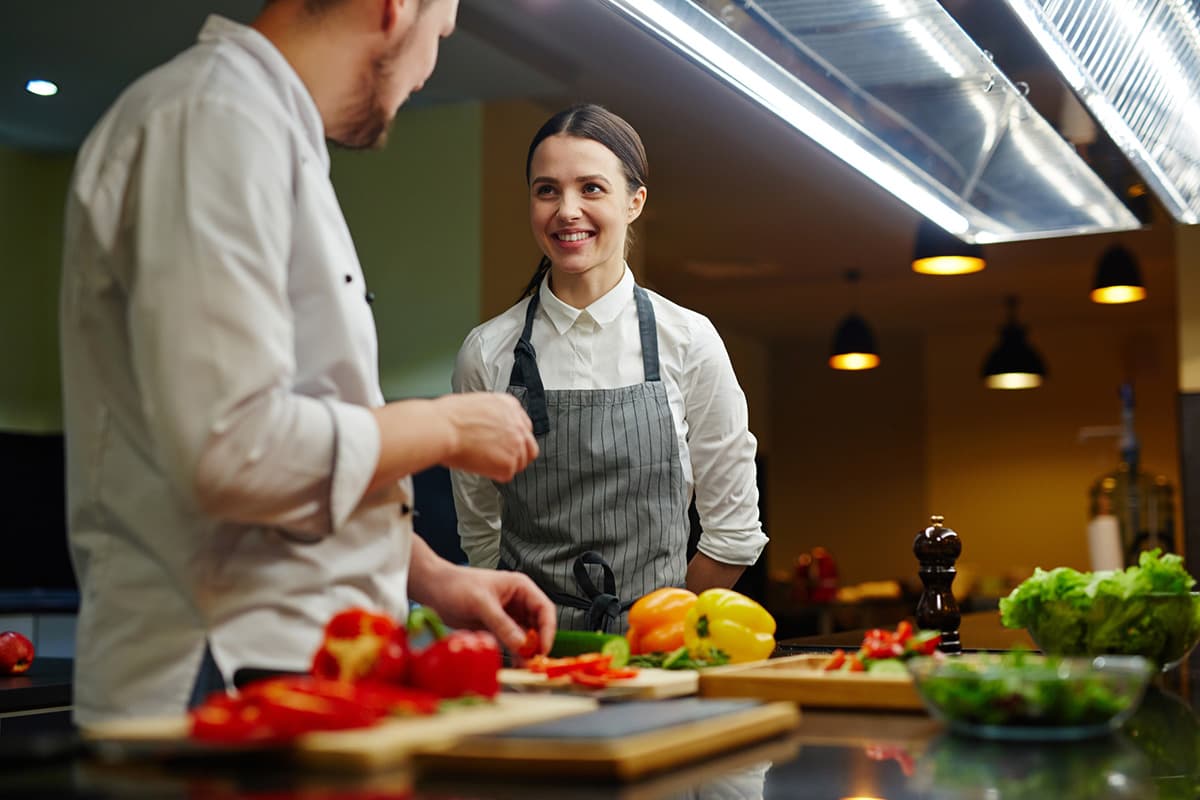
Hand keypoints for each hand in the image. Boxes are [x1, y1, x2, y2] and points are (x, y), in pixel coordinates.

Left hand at [422, 566, 555, 656]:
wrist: (433, 590)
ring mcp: (508, 616)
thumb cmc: (456, 585)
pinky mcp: (497, 628)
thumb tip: (522, 645)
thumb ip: (502, 624)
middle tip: (534, 662)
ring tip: (525, 668)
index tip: (543, 648)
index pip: (544, 609)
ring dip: (527, 651)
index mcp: (521, 587)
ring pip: (526, 636)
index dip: (548, 629)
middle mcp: (518, 602)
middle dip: (538, 643)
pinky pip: (511, 642)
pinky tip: (515, 665)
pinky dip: (515, 654)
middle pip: (538, 625)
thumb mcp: (481, 603)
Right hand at [437, 393, 537, 481]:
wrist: (444, 427)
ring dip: (503, 465)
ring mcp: (516, 444)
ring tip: (484, 462)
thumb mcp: (477, 404)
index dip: (513, 438)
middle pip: (529, 447)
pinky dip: (494, 474)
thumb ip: (492, 416)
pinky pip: (506, 474)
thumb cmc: (449, 416)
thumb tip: (489, 427)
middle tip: (500, 459)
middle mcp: (518, 424)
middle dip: (518, 455)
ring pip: (519, 463)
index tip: (504, 444)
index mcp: (510, 406)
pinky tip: (480, 466)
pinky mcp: (508, 463)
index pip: (524, 427)